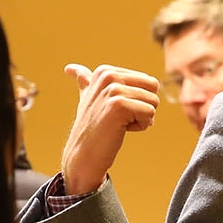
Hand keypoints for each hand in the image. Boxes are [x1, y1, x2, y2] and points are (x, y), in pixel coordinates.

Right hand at [59, 64, 159, 194]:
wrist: (84, 154)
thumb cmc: (91, 128)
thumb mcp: (87, 98)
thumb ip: (84, 81)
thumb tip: (70, 67)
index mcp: (105, 71)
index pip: (148, 81)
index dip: (137, 100)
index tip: (115, 110)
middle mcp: (108, 76)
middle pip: (153, 88)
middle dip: (143, 107)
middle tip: (119, 118)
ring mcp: (113, 90)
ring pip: (153, 102)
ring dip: (141, 118)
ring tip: (118, 124)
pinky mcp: (119, 106)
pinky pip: (150, 114)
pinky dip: (140, 126)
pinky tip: (120, 130)